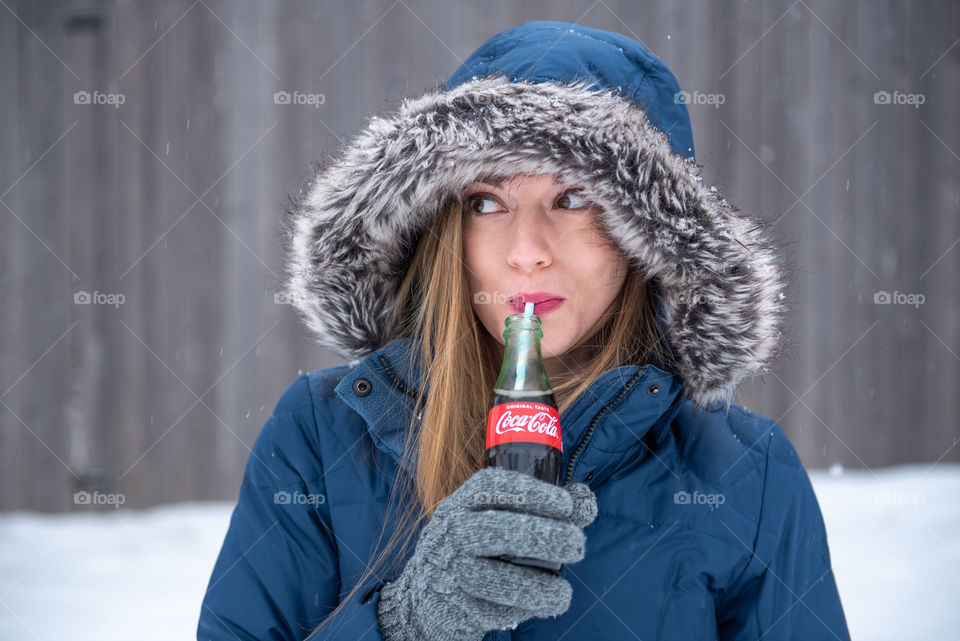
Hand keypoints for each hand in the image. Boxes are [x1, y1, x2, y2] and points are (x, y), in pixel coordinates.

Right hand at [376, 467, 597, 640]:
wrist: (428, 597)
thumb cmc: (476, 550)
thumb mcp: (496, 521)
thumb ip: (544, 510)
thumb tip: (585, 502)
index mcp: (462, 502)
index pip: (492, 486)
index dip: (531, 491)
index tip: (565, 504)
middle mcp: (452, 532)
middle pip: (496, 530)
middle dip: (543, 536)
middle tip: (577, 544)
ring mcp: (450, 571)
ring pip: (494, 578)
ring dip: (537, 585)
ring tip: (564, 592)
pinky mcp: (455, 607)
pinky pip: (493, 610)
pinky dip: (523, 609)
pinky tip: (542, 604)